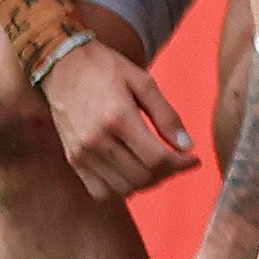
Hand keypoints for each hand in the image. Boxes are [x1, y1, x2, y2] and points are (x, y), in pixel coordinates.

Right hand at [43, 41, 197, 198]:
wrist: (64, 66)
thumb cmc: (107, 69)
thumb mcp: (144, 82)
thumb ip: (167, 116)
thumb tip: (188, 146)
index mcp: (118, 117)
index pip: (157, 158)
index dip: (181, 163)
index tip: (194, 158)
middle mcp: (96, 140)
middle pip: (142, 176)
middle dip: (169, 173)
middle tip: (178, 161)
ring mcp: (82, 153)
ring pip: (123, 189)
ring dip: (148, 183)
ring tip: (158, 166)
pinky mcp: (72, 160)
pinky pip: (100, 192)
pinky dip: (121, 189)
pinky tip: (132, 172)